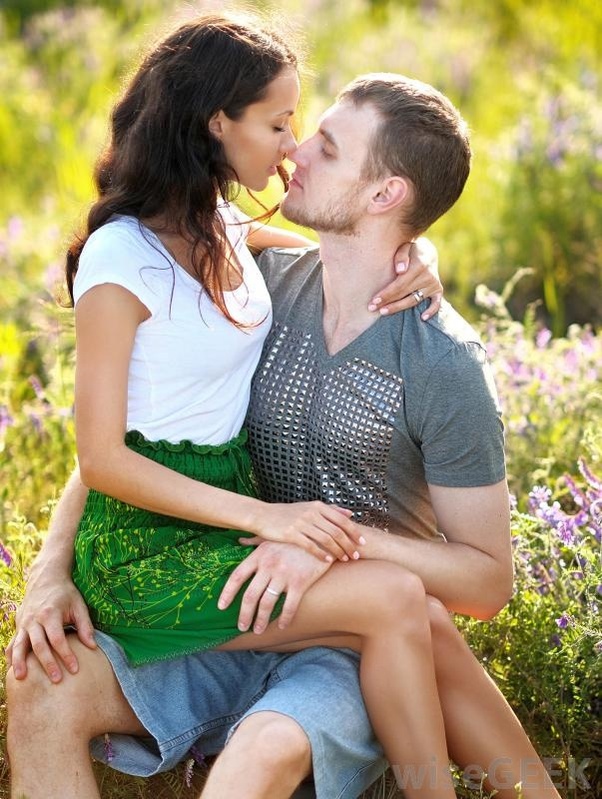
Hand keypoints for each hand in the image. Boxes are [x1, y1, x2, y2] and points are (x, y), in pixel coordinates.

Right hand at [5, 567, 95, 682]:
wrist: (46, 578)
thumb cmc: (66, 593)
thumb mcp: (79, 605)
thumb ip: (85, 626)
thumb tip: (93, 647)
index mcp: (51, 614)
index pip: (58, 639)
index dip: (67, 655)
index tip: (75, 669)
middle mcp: (34, 619)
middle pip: (39, 645)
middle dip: (48, 664)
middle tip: (57, 680)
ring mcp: (24, 623)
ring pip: (20, 645)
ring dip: (20, 662)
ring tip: (21, 679)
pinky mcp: (18, 625)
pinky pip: (12, 643)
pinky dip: (11, 656)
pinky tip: (12, 669)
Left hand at [218, 539, 330, 633]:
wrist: (322, 535)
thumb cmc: (295, 537)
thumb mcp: (273, 535)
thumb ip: (255, 540)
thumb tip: (240, 540)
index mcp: (259, 555)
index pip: (237, 576)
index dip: (227, 593)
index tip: (221, 607)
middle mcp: (269, 565)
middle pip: (250, 595)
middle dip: (244, 614)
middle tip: (242, 626)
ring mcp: (284, 574)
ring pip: (267, 603)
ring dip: (261, 620)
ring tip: (258, 629)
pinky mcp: (300, 582)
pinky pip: (290, 606)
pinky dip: (285, 619)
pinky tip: (282, 626)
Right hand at [249, 501, 365, 561]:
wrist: (262, 515)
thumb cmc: (286, 513)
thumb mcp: (309, 507)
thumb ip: (330, 510)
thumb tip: (350, 513)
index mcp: (317, 506)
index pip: (342, 519)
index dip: (354, 532)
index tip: (363, 543)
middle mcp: (311, 513)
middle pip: (337, 530)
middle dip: (349, 544)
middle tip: (356, 555)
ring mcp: (301, 523)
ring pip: (326, 539)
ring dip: (338, 551)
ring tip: (345, 560)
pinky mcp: (291, 533)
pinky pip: (311, 546)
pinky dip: (322, 554)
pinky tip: (328, 561)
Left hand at [367, 238, 441, 319]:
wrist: (428, 252)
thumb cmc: (411, 250)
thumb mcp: (406, 246)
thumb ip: (401, 256)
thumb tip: (400, 271)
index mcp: (419, 266)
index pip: (399, 284)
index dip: (386, 294)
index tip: (374, 301)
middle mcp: (427, 277)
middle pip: (404, 294)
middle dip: (388, 302)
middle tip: (372, 308)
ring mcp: (433, 285)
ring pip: (414, 301)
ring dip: (399, 307)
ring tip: (383, 312)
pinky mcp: (438, 290)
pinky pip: (436, 303)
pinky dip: (431, 311)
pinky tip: (423, 318)